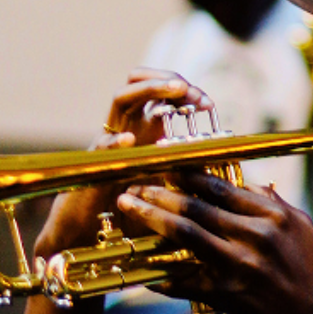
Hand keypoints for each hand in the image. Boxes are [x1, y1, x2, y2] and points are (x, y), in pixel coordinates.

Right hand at [32, 70, 216, 258]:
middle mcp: (125, 128)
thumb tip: (223, 155)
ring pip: (120, 99)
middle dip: (168, 80)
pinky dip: (114, 141)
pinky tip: (129, 140)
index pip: (161, 94)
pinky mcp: (93, 165)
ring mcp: (108, 141)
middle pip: (140, 84)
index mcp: (143, 130)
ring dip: (149, 89)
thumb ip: (189, 165)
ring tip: (176, 90)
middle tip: (192, 92)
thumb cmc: (132, 209)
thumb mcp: (168, 181)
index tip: (207, 105)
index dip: (184, 92)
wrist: (89, 233)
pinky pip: (101, 145)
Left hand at [115, 172, 312, 313]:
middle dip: (160, 191)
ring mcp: (240, 266)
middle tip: (135, 183)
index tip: (166, 164)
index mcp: (275, 217)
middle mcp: (256, 237)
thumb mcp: (303, 230)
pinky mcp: (228, 295)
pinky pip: (185, 281)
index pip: (222, 186)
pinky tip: (141, 267)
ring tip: (129, 205)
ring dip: (152, 216)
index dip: (188, 173)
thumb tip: (247, 184)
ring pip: (185, 233)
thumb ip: (274, 205)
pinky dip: (161, 274)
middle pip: (197, 205)